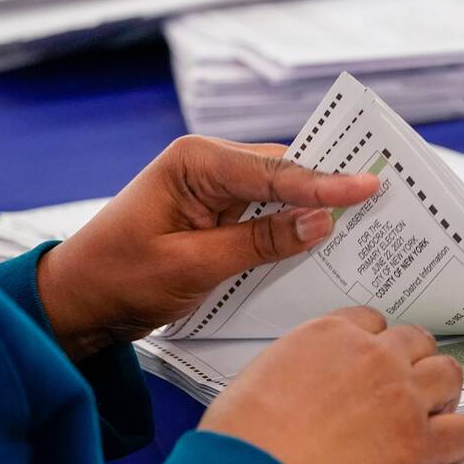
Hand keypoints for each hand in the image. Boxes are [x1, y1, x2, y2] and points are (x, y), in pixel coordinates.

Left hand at [36, 135, 378, 358]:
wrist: (80, 300)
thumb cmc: (120, 277)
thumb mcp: (192, 265)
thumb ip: (259, 242)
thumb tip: (319, 223)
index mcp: (195, 163)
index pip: (274, 171)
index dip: (325, 182)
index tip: (368, 185)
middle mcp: (209, 165)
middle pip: (285, 171)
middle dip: (331, 185)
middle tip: (383, 193)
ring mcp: (217, 189)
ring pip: (282, 191)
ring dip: (318, 205)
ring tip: (370, 211)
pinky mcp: (222, 214)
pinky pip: (270, 213)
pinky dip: (297, 224)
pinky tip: (328, 234)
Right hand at [198, 307, 463, 463]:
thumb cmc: (243, 439)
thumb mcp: (259, 376)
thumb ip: (297, 369)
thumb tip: (305, 386)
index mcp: (331, 335)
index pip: (373, 322)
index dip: (376, 345)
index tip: (373, 365)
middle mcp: (374, 357)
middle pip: (418, 342)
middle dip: (414, 364)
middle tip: (404, 392)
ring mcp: (403, 397)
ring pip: (449, 375)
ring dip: (443, 394)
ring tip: (430, 417)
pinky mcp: (419, 443)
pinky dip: (461, 442)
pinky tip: (444, 456)